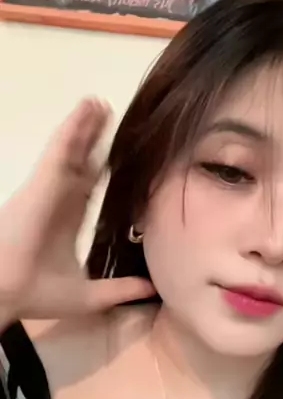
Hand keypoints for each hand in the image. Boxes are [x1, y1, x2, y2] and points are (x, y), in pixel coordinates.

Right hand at [0, 98, 153, 326]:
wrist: (10, 291)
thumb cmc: (39, 293)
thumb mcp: (90, 295)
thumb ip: (120, 289)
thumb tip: (151, 288)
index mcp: (67, 221)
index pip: (88, 187)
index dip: (100, 168)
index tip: (117, 154)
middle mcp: (59, 200)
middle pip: (80, 162)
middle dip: (93, 140)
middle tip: (109, 115)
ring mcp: (51, 188)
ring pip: (71, 150)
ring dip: (85, 127)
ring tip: (99, 103)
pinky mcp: (44, 181)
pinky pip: (60, 150)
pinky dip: (73, 129)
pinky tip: (86, 110)